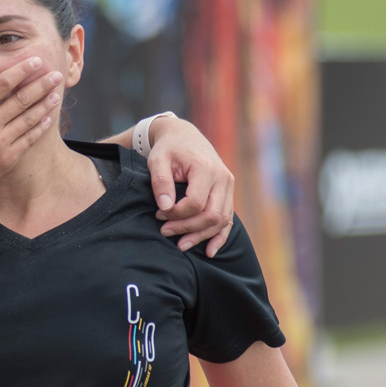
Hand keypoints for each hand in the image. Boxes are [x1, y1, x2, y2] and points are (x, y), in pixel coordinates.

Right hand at [0, 57, 61, 199]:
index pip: (2, 84)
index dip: (21, 70)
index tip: (35, 62)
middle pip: (21, 99)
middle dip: (41, 85)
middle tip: (56, 75)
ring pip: (28, 118)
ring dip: (45, 105)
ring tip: (56, 94)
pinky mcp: (7, 158)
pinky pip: (29, 139)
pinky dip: (40, 127)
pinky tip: (49, 118)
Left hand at [146, 117, 233, 256]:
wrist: (184, 135)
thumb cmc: (168, 148)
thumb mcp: (157, 160)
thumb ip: (161, 182)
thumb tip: (165, 208)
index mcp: (205, 168)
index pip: (196, 203)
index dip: (177, 214)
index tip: (159, 214)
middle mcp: (222, 177)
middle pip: (211, 214)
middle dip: (188, 228)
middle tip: (165, 232)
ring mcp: (228, 185)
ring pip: (221, 220)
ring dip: (201, 236)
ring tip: (180, 245)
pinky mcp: (227, 192)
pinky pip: (228, 219)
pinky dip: (219, 236)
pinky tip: (209, 251)